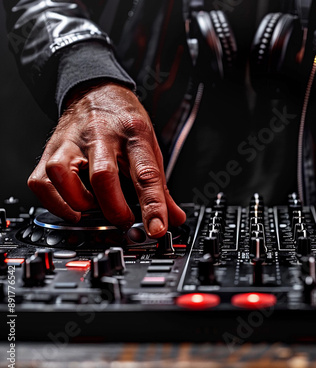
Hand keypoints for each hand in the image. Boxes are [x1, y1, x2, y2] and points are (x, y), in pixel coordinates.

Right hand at [28, 82, 185, 236]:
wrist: (97, 91)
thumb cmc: (125, 123)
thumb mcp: (150, 147)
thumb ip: (161, 186)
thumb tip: (175, 218)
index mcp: (134, 135)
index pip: (146, 174)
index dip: (153, 206)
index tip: (157, 228)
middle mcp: (101, 135)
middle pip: (103, 175)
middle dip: (114, 207)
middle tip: (124, 220)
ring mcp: (71, 142)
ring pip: (63, 175)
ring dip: (80, 202)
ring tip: (94, 208)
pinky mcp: (50, 149)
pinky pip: (41, 181)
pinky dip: (55, 202)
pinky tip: (71, 206)